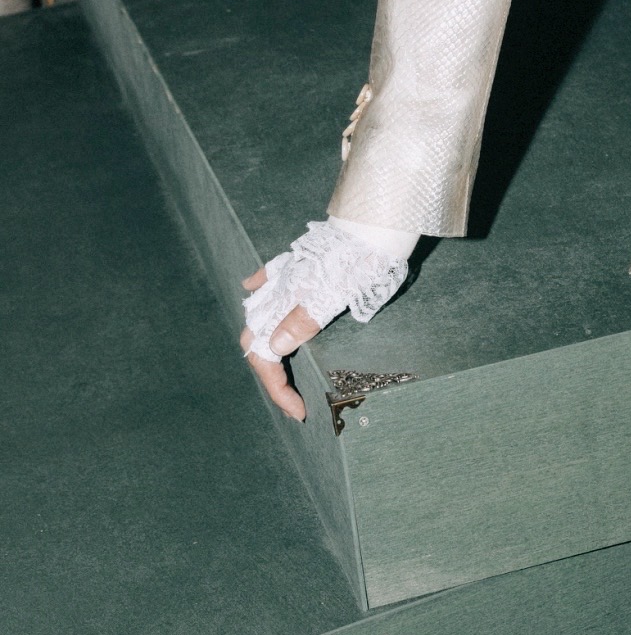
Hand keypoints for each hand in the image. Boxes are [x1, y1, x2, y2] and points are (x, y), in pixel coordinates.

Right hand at [236, 219, 412, 422]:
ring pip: (259, 310)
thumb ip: (303, 319)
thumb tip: (273, 346)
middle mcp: (279, 289)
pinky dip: (259, 289)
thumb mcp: (335, 294)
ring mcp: (287, 273)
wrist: (374, 223)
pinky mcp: (298, 259)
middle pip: (257, 338)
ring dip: (263, 341)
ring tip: (274, 366)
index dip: (277, 388)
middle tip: (291, 399)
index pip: (265, 356)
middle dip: (269, 373)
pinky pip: (269, 275)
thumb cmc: (360, 260)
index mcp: (285, 301)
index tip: (298, 411)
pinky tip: (253, 290)